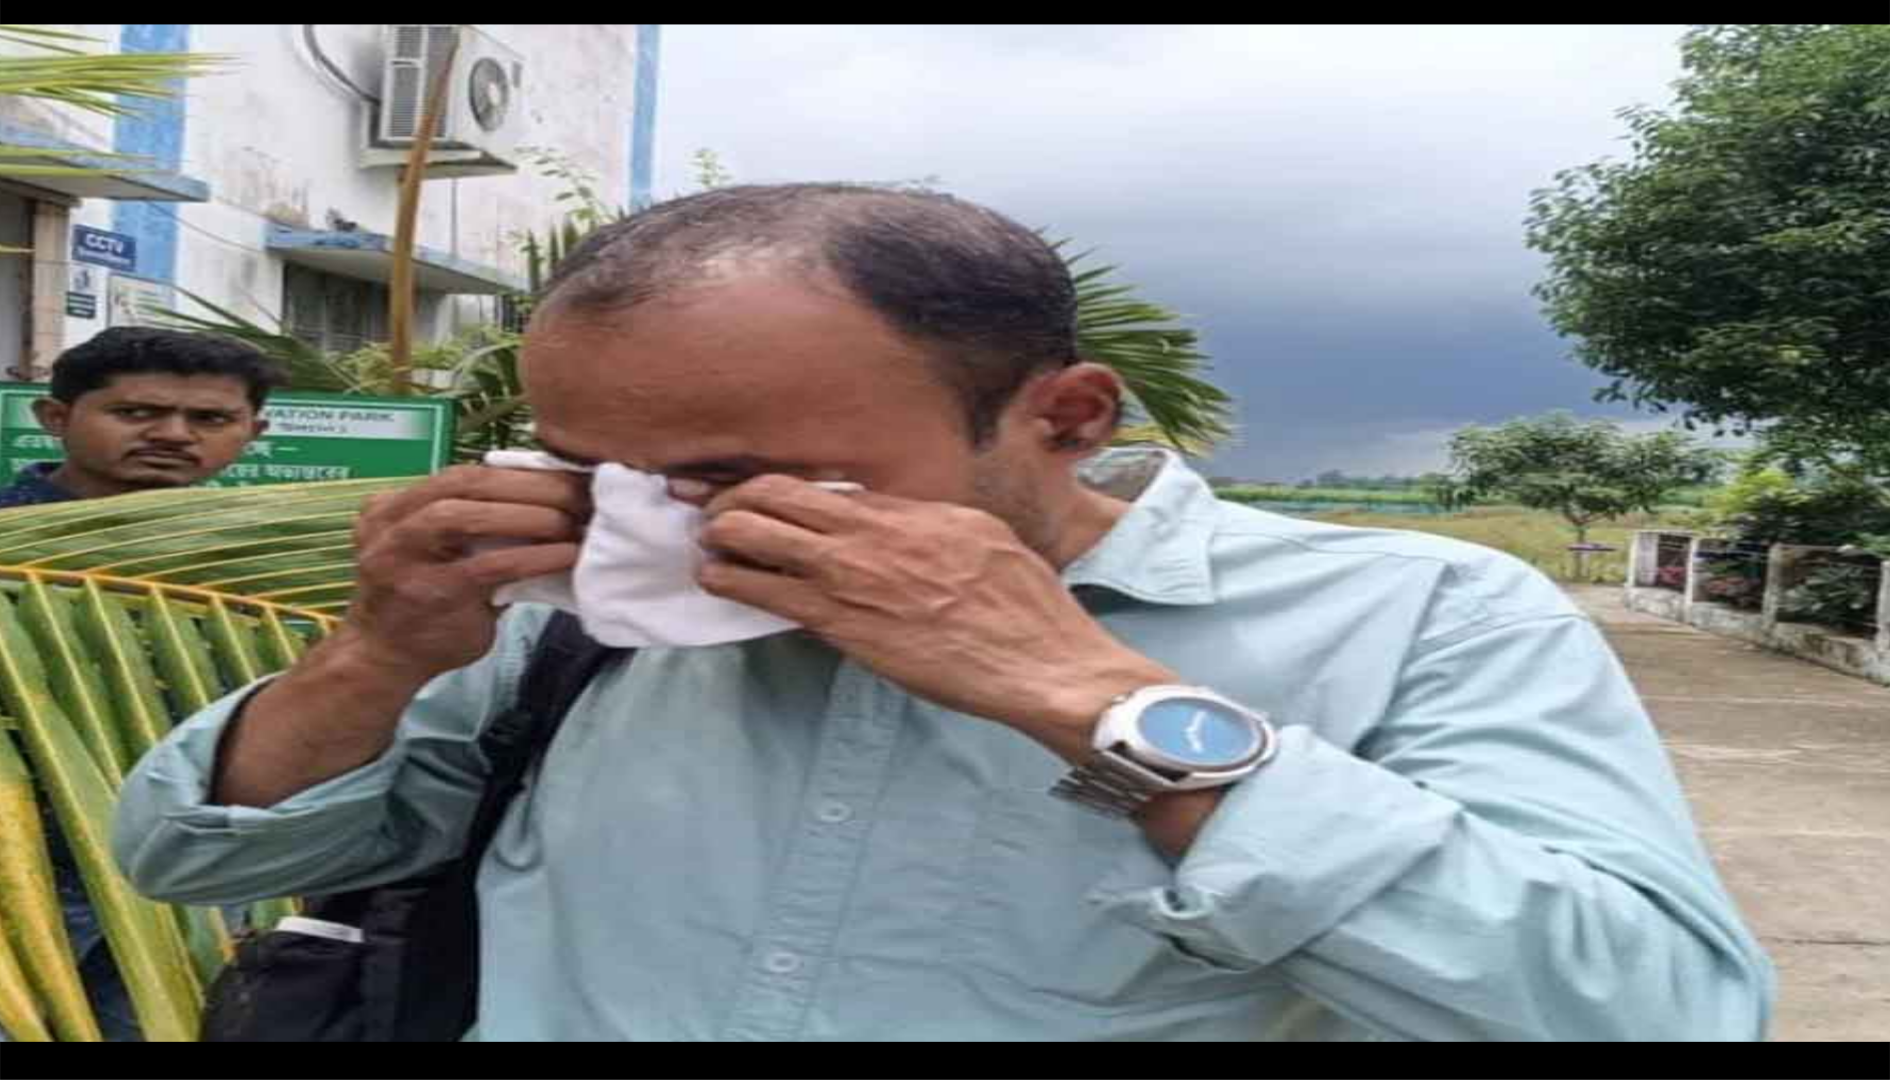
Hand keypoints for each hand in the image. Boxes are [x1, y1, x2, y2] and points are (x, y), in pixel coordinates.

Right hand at [344, 464, 589, 677]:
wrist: (386, 659)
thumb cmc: (426, 602)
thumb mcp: (439, 553)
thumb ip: (476, 526)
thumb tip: (551, 503)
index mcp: (393, 506)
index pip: (462, 475)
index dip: (520, 472)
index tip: (566, 476)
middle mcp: (390, 524)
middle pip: (466, 485)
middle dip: (530, 486)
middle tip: (579, 495)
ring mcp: (403, 558)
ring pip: (466, 516)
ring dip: (529, 514)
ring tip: (572, 522)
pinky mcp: (430, 593)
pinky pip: (489, 566)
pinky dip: (533, 556)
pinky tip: (565, 555)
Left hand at [697, 475, 1175, 754]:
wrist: (1038, 661)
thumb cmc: (1023, 607)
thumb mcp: (980, 539)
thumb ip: (927, 527)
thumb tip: (894, 523)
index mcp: (909, 510)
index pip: (821, 485)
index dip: (774, 483)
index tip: (747, 485)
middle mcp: (872, 531)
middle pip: (774, 492)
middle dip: (730, 495)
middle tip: (708, 508)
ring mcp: (851, 575)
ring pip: (755, 532)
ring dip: (721, 534)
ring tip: (708, 544)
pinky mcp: (840, 622)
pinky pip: (764, 590)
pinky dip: (730, 579)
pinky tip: (716, 579)